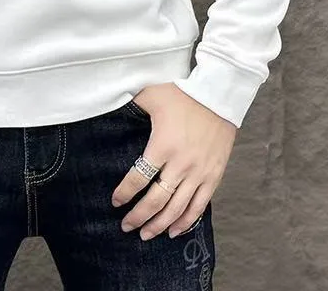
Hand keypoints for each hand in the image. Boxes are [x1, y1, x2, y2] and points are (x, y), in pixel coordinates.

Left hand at [111, 82, 236, 238]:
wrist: (218, 95)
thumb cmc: (182, 92)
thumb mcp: (151, 95)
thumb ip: (131, 105)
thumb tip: (109, 105)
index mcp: (162, 145)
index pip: (138, 177)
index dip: (125, 193)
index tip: (115, 201)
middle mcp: (181, 164)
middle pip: (156, 200)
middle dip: (139, 216)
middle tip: (126, 226)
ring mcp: (199, 172)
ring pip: (177, 208)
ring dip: (160, 224)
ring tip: (146, 235)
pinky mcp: (214, 175)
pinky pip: (200, 206)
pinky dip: (186, 221)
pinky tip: (174, 231)